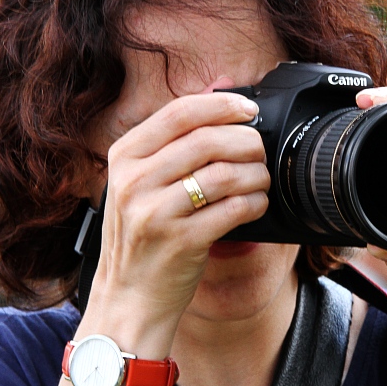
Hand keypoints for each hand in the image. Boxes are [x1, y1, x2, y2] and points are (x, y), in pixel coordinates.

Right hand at [81, 88, 268, 347]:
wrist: (129, 298)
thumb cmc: (143, 234)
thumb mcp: (143, 181)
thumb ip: (175, 138)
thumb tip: (220, 87)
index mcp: (124, 156)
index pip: (179, 112)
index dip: (222, 105)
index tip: (249, 109)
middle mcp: (134, 181)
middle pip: (207, 140)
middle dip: (246, 140)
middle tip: (261, 149)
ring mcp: (154, 212)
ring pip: (223, 174)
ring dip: (255, 173)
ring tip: (261, 179)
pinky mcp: (180, 241)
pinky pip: (232, 210)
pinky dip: (255, 203)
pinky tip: (257, 205)